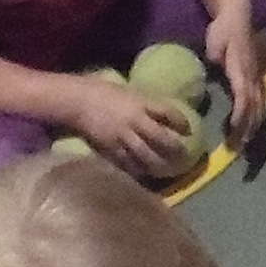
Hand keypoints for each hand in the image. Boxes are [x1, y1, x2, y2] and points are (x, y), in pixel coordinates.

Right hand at [72, 79, 203, 179]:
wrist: (77, 103)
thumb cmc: (105, 93)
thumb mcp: (130, 93)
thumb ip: (147, 105)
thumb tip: (166, 115)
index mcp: (140, 103)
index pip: (167, 112)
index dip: (180, 122)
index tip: (188, 130)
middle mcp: (134, 121)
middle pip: (159, 137)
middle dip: (174, 148)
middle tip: (184, 156)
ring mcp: (121, 137)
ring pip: (145, 154)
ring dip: (159, 164)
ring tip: (169, 170)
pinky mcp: (110, 149)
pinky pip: (128, 163)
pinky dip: (139, 169)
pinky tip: (146, 173)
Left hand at [203, 16, 265, 144]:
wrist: (238, 14)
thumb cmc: (224, 29)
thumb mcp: (215, 42)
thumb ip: (215, 57)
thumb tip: (214, 68)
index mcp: (242, 70)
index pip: (245, 98)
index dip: (241, 116)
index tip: (234, 132)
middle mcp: (253, 77)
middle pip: (254, 108)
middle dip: (247, 129)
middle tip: (236, 149)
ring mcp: (256, 78)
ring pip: (259, 107)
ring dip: (252, 127)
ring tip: (244, 144)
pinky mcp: (256, 79)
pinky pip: (259, 102)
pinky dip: (255, 117)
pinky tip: (249, 128)